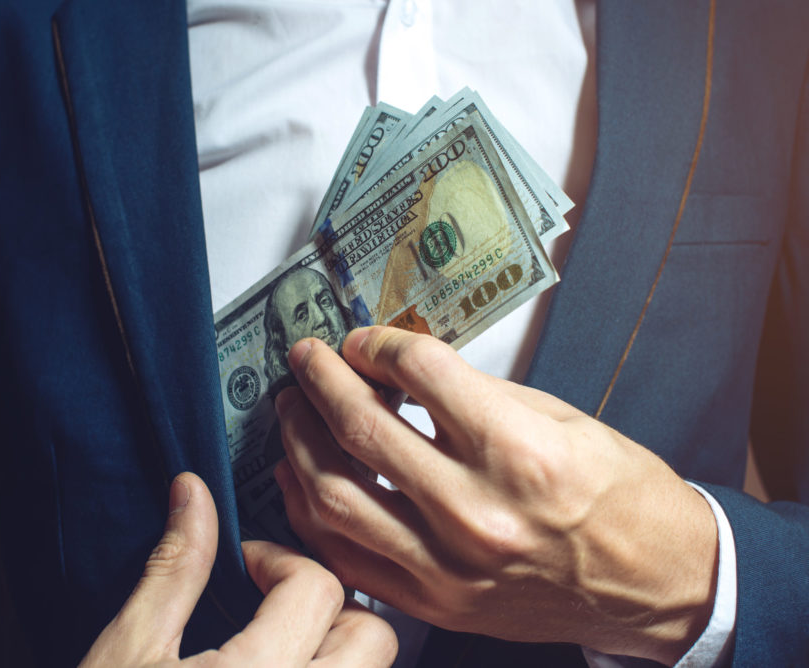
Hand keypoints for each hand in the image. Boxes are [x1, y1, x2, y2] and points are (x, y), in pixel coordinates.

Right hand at [80, 472, 396, 667]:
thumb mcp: (130, 650)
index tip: (245, 567)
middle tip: (277, 607)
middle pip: (373, 638)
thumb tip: (194, 495)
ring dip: (336, 657)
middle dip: (330, 608)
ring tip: (279, 653)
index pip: (318, 588)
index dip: (278, 560)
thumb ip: (175, 568)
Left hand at [274, 327, 717, 665]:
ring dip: (299, 444)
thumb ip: (471, 393)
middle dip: (320, 382)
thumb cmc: (619, 497)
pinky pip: (345, 558)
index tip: (362, 340)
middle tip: (305, 360)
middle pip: (362, 430)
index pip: (418, 372)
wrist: (656, 584)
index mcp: (521, 452)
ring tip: (292, 413)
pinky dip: (308, 515)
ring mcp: (450, 566)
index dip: (377, 344)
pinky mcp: (436, 603)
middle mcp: (478, 512)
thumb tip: (396, 368)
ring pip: (337, 497)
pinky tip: (297, 478)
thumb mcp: (559, 418)